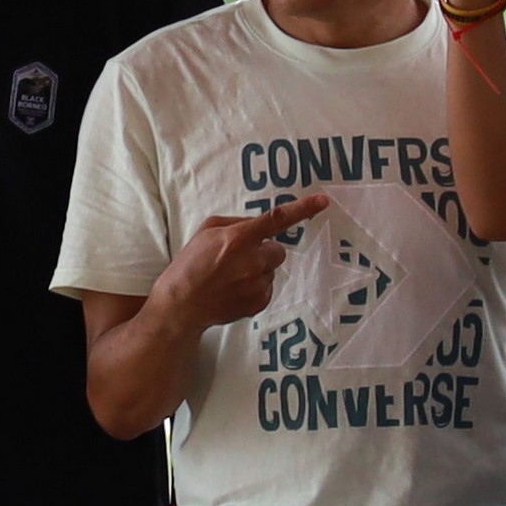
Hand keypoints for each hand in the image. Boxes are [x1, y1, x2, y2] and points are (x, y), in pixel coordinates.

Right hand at [152, 191, 332, 330]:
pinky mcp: (259, 302)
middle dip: (263, 252)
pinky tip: (234, 290)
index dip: (302, 208)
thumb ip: (235, 224)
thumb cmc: (190, 263)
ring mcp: (258, 284)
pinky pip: (268, 287)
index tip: (323, 201)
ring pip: (271, 270)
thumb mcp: (206, 231)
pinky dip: (255, 287)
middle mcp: (253, 260)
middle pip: (278, 250)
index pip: (277, 219)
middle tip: (238, 259)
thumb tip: (256, 225)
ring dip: (258, 270)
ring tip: (231, 277)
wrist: (182, 305)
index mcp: (239, 238)